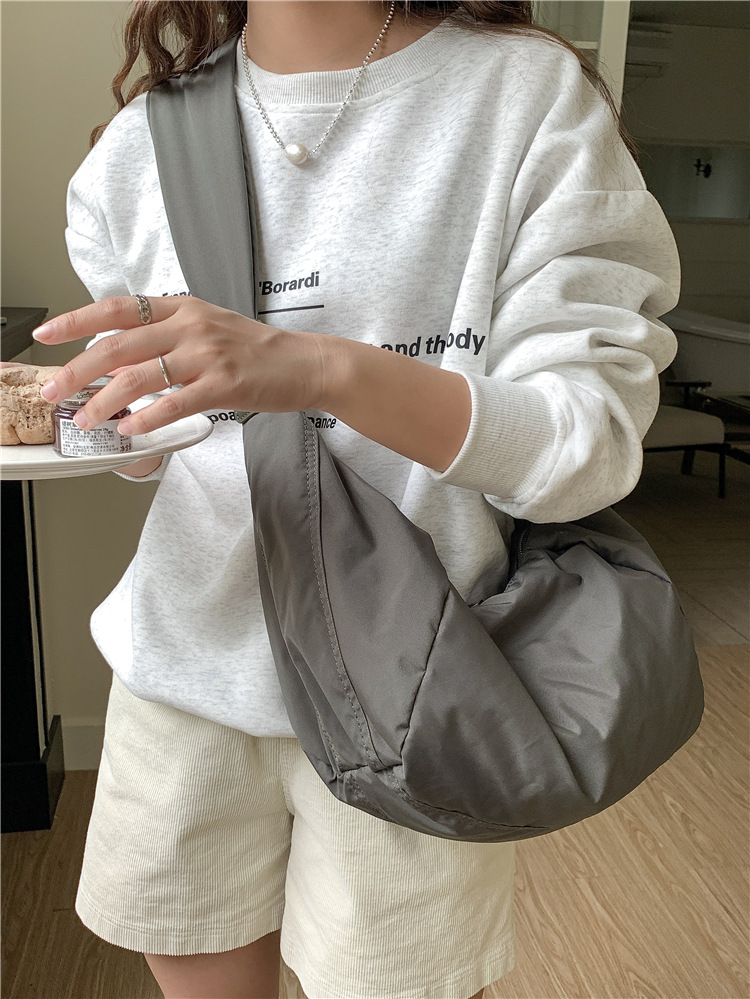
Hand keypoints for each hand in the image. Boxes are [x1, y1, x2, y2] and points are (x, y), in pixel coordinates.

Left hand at [32, 296, 329, 433]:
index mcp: (182, 308)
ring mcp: (207, 354)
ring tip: (87, 418)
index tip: (46, 333)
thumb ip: (167, 336)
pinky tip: (130, 429)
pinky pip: (174, 402)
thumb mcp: (208, 327)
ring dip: (105, 400)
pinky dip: (147, 418)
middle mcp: (190, 326)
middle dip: (78, 369)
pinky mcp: (224, 384)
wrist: (306, 362)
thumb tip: (120, 356)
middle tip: (53, 390)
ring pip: (140, 376)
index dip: (77, 320)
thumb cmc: (257, 350)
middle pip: (118, 344)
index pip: (118, 308)